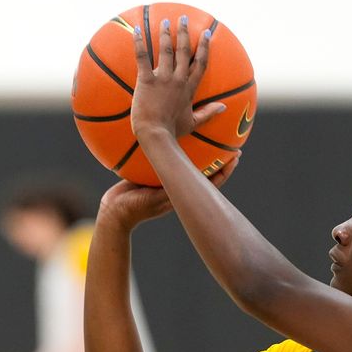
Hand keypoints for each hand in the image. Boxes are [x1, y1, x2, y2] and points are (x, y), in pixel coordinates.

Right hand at [98, 152, 240, 229]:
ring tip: (211, 139)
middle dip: (219, 160)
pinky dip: (177, 153)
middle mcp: (178, 188)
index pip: (210, 183)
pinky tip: (175, 140)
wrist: (115, 213)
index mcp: (182, 194)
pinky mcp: (156, 179)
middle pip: (205, 173)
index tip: (237, 157)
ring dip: (202, 156)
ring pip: (190, 167)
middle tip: (232, 147)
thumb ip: (165, 190)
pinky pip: (170, 162)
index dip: (225, 170)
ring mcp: (168, 184)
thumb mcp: (152, 197)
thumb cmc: (134, 208)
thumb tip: (179, 181)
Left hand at [130, 15, 224, 139]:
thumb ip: (208, 113)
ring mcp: (163, 79)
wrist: (156, 135)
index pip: (200, 63)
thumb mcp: (193, 122)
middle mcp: (178, 80)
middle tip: (183, 18)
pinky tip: (138, 30)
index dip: (204, 47)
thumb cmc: (172, 131)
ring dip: (166, 33)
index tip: (206, 33)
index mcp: (189, 89)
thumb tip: (223, 108)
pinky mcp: (146, 81)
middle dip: (184, 33)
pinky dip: (139, 42)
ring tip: (165, 21)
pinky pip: (142, 57)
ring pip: (166, 50)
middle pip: (184, 51)